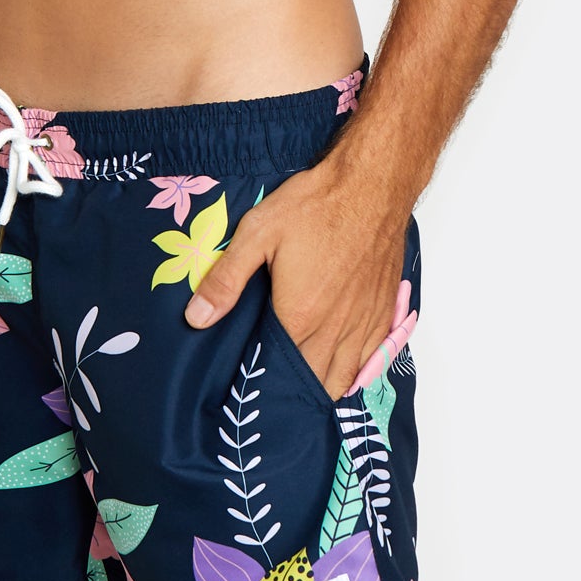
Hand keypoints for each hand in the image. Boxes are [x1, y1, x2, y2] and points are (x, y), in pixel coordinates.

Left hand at [182, 151, 406, 401]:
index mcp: (300, 316)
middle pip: (313, 383)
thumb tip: (195, 318)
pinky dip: (354, 372)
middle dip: (291, 393)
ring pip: (345, 379)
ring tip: (301, 390)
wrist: (371, 185)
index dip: (263, 385)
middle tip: (271, 395)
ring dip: (323, 387)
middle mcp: (336, 329)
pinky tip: (340, 369)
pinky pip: (371, 360)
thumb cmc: (314, 206)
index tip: (248, 391)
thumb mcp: (258, 233)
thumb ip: (226, 279)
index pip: (278, 371)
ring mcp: (365, 323)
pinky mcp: (385, 312)